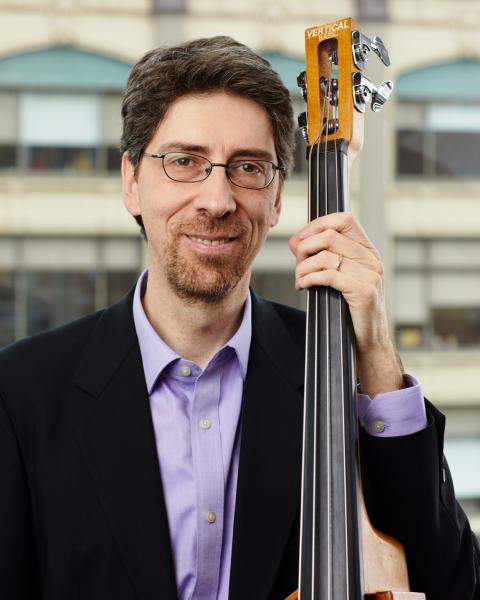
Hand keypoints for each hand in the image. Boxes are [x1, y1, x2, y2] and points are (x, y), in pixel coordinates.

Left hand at [289, 212, 403, 397]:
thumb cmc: (350, 310)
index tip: (301, 239)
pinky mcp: (363, 291)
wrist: (369, 341)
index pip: (344, 219)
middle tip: (298, 265)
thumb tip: (295, 241)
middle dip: (305, 248)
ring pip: (326, 256)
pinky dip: (309, 278)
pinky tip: (304, 285)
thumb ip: (318, 257)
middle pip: (329, 235)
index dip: (318, 224)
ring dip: (304, 267)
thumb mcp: (336, 279)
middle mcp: (371, 259)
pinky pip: (328, 275)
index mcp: (367, 251)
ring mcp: (370, 274)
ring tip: (300, 279)